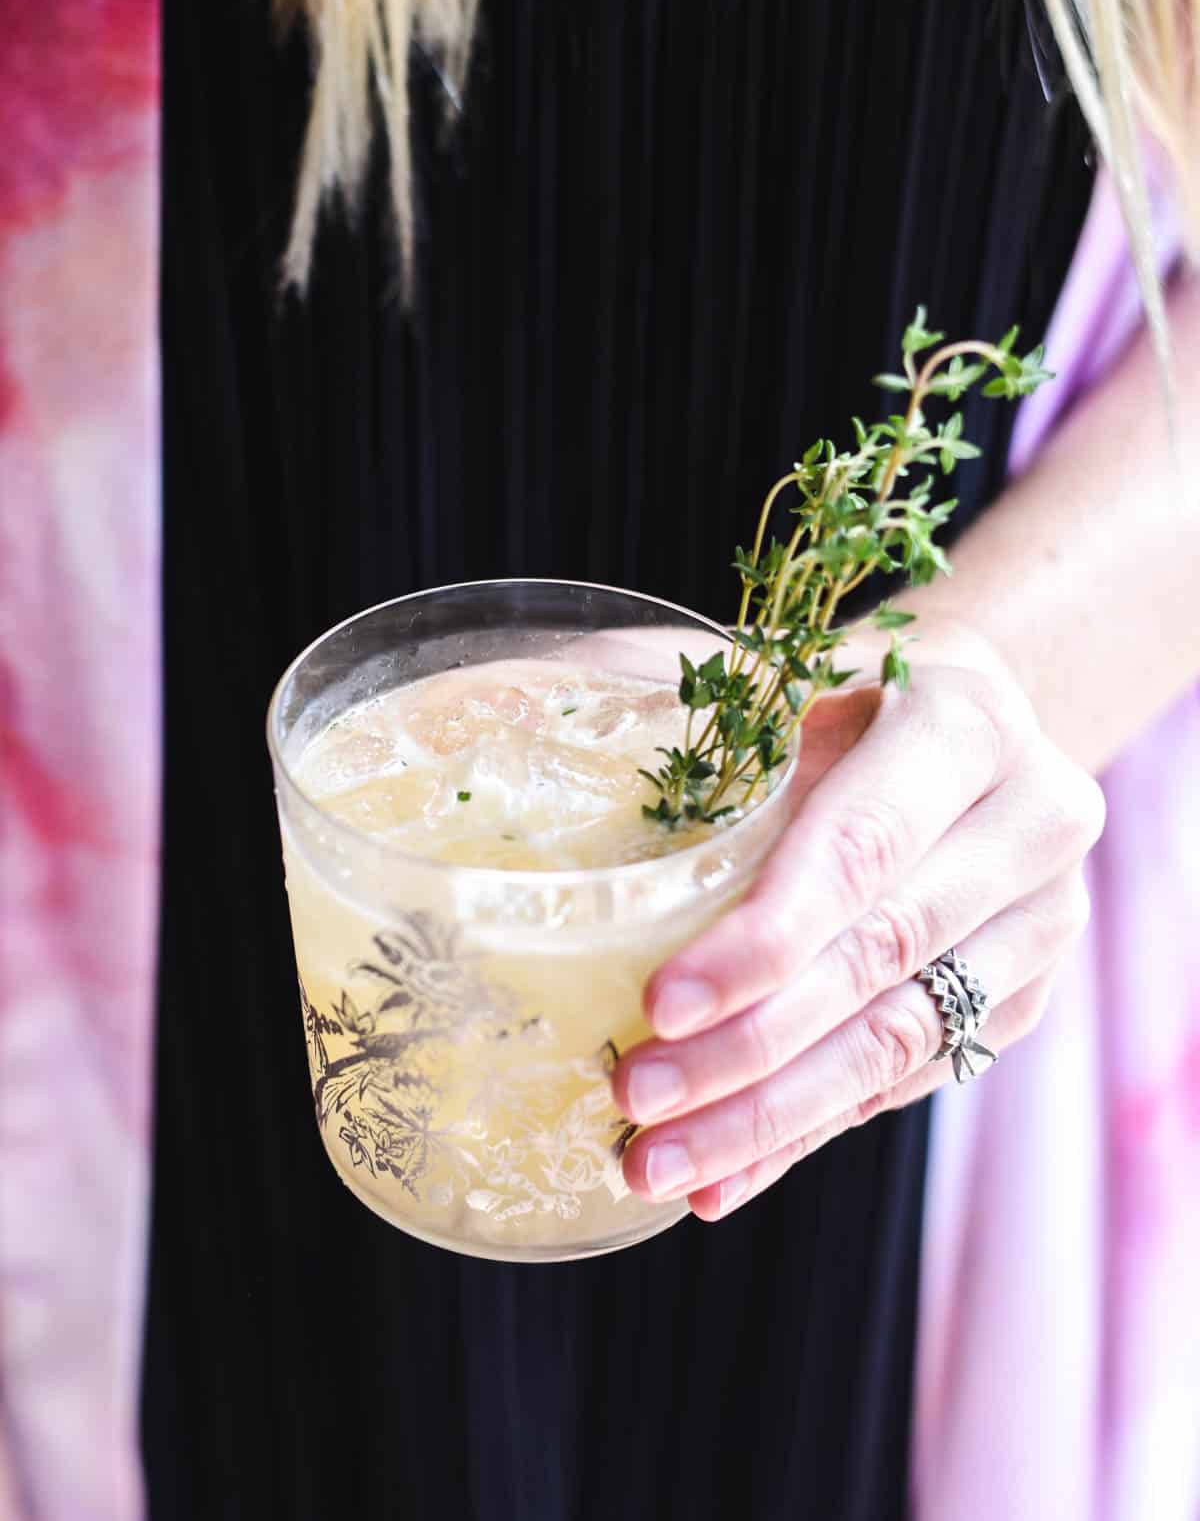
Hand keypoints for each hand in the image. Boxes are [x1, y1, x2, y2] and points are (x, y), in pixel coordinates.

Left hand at [612, 632, 1105, 1220]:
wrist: (971, 739)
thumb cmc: (846, 697)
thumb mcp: (788, 673)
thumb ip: (688, 704)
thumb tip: (521, 720)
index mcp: (966, 723)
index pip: (861, 849)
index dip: (763, 937)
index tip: (661, 1005)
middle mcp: (1029, 824)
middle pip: (879, 959)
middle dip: (749, 1046)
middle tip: (636, 1098)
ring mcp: (1039, 923)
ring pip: (900, 1042)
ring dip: (770, 1115)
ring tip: (659, 1162)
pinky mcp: (1022, 999)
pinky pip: (907, 1082)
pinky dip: (806, 1130)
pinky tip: (723, 1173)